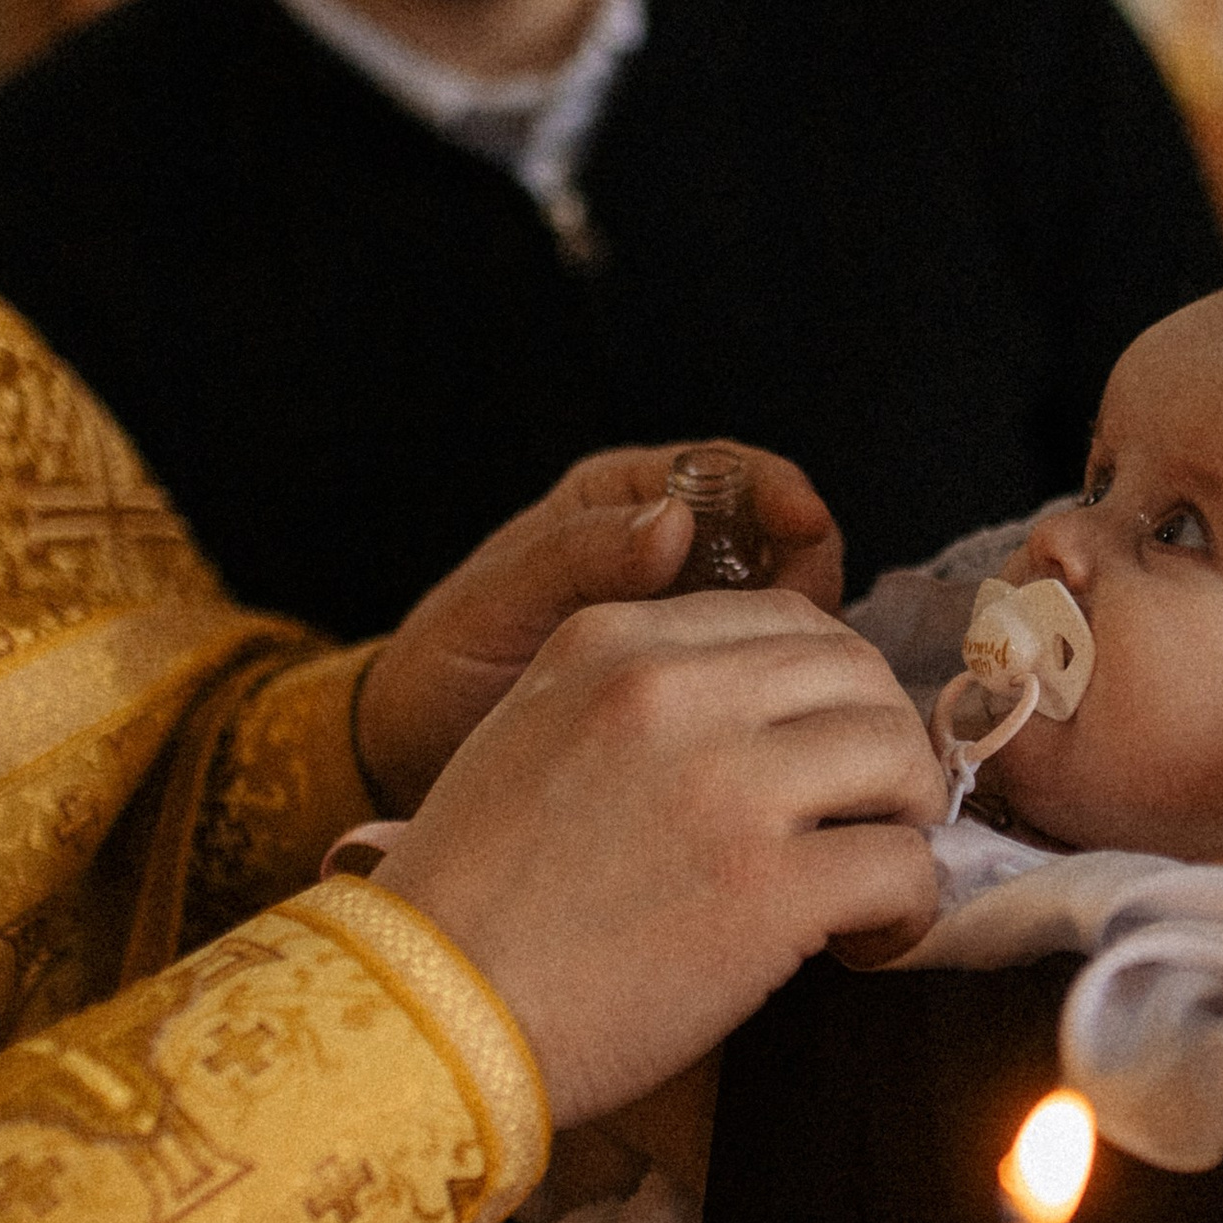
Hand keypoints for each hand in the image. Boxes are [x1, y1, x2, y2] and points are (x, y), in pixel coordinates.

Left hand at [354, 442, 845, 810]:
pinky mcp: (700, 685)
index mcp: (622, 502)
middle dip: (805, 568)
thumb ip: (581, 556)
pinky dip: (782, 687)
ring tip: (787, 677)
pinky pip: (763, 673)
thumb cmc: (446, 661)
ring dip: (803, 634)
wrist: (416, 751)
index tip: (805, 523)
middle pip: (778, 537)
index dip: (778, 493)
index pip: (728, 471)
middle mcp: (670, 552)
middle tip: (806, 615)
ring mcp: (691, 620)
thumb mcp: (501, 600)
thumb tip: (673, 523)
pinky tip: (776, 716)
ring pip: (785, 608)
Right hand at [377, 592, 943, 1123]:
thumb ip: (632, 700)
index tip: (829, 751)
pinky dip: (907, 910)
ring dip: (906, 819)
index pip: (787, 620)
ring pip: (899, 755)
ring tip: (868, 880)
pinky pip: (905, 868)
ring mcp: (727, 786)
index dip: (832, 690)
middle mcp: (672, 692)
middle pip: (858, 674)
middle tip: (870, 817)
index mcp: (610, 643)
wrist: (427, 1018)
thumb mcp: (527, 736)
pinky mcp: (768, 889)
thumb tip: (757, 716)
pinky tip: (863, 944)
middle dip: (883, 745)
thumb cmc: (469, 904)